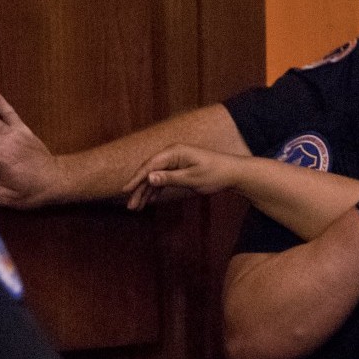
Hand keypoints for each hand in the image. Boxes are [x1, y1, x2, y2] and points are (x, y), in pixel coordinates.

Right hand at [123, 143, 241, 209]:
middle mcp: (172, 154)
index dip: (136, 178)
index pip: (149, 166)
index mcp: (174, 152)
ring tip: (136, 206)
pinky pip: (163, 179)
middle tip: (130, 205)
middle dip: (139, 189)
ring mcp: (175, 161)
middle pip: (149, 172)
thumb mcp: (192, 178)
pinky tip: (149, 200)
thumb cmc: (215, 174)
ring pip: (155, 177)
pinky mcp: (179, 168)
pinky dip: (156, 189)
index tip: (125, 190)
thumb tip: (149, 177)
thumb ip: (170, 178)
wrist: (233, 172)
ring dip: (146, 191)